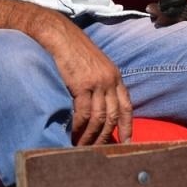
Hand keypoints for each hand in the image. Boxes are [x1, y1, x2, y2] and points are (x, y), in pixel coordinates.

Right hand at [41, 16, 132, 145]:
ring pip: (99, 118)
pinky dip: (79, 127)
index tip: (126, 144)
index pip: (126, 107)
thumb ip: (100, 84)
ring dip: (90, 136)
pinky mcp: (82, 84)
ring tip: (82, 148)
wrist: (58, 35)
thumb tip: (98, 107)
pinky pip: (84, 113)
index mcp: (115, 76)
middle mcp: (110, 80)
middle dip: (105, 137)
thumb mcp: (94, 66)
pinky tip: (72, 134)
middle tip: (96, 152)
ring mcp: (97, 82)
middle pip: (113, 117)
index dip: (128, 127)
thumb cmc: (72, 50)